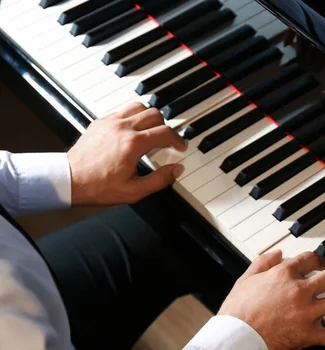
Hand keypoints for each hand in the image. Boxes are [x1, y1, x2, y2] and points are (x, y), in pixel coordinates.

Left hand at [67, 103, 185, 205]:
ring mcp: (110, 122)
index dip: (178, 140)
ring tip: (152, 131)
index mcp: (133, 144)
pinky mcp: (100, 122)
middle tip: (166, 141)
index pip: (165, 132)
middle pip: (155, 115)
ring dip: (150, 117)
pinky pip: (123, 111)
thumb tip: (176, 170)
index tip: (180, 147)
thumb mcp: (134, 191)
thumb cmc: (98, 187)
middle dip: (166, 128)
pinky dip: (134, 117)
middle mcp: (122, 128)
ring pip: (139, 107)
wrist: (69, 180)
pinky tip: (134, 131)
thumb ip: (160, 180)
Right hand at [218, 250, 324, 349]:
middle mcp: (299, 291)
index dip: (319, 260)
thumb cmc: (237, 311)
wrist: (235, 339)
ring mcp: (306, 313)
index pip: (311, 259)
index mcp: (284, 275)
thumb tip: (279, 253)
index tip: (320, 264)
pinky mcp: (308, 335)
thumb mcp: (246, 278)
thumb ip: (264, 261)